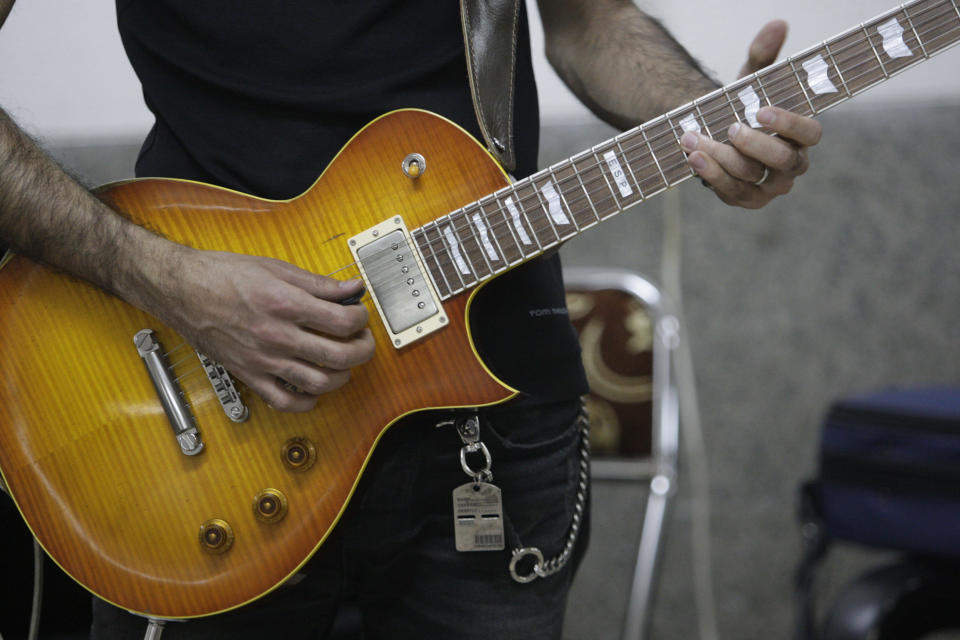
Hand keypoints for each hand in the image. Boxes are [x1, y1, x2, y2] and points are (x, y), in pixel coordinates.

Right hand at [159, 248, 374, 411]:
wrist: (181, 290)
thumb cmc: (223, 275)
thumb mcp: (276, 268)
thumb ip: (318, 283)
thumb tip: (351, 288)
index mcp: (286, 304)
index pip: (343, 321)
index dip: (361, 319)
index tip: (358, 314)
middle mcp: (277, 336)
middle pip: (340, 356)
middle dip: (362, 349)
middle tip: (362, 340)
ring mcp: (264, 360)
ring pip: (319, 382)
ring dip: (341, 375)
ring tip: (343, 362)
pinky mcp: (249, 375)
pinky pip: (285, 402)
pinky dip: (307, 402)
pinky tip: (314, 389)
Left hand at [681, 20, 821, 208]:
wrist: (716, 136)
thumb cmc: (742, 108)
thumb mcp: (751, 83)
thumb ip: (763, 56)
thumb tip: (778, 24)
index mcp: (802, 136)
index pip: (810, 133)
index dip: (789, 124)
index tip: (761, 111)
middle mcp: (792, 165)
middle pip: (782, 160)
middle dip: (754, 145)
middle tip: (730, 127)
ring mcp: (769, 187)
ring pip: (751, 177)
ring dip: (721, 157)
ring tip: (693, 138)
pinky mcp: (746, 199)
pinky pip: (731, 192)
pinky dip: (710, 174)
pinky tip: (693, 156)